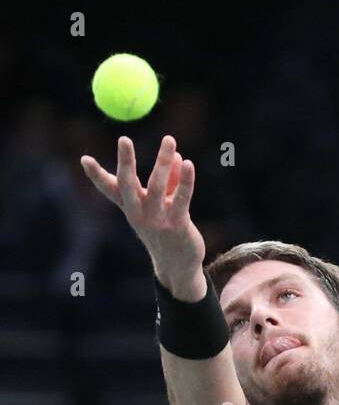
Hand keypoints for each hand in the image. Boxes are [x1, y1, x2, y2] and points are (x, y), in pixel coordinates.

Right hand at [80, 135, 205, 294]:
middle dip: (125, 162)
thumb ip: (169, 179)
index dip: (96, 175)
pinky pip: (181, 198)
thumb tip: (176, 155)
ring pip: (156, 187)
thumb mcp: (161, 204)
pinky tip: (188, 164)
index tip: (84, 159)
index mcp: (130, 208)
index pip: (110, 189)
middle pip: (128, 185)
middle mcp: (139, 213)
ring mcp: (157, 220)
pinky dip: (185, 180)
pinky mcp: (178, 225)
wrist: (178, 265)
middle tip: (123, 139)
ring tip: (169, 140)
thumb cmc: (166, 231)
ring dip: (162, 161)